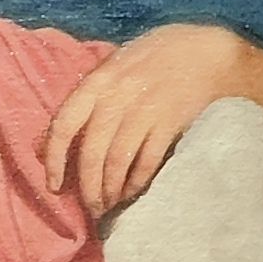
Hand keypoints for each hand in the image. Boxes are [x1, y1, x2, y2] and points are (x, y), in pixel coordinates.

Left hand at [40, 23, 243, 217]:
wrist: (208, 53)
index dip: (54, 160)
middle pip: (92, 153)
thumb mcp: (118, 64)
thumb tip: (61, 136)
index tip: (54, 185)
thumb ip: (93, 95)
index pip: (64, 125)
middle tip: (91, 208)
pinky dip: (137, 182)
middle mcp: (117, 97)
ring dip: (111, 191)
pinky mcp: (169, 124)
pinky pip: (145, 162)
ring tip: (109, 205)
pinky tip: (132, 192)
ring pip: (116, 162)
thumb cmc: (158, 58)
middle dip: (88, 188)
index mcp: (99, 81)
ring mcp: (144, 110)